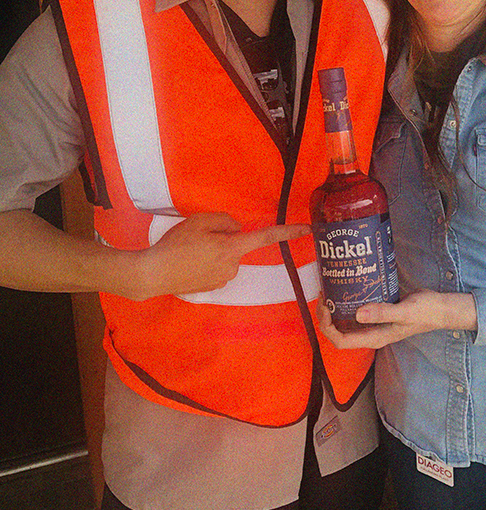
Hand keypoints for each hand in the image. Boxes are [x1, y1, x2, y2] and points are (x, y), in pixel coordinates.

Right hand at [131, 213, 308, 300]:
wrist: (154, 274)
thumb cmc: (176, 245)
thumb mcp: (199, 221)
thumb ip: (224, 221)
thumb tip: (236, 229)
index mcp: (232, 248)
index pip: (266, 237)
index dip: (288, 232)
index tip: (308, 229)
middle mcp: (233, 266)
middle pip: (237, 245)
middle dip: (223, 239)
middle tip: (196, 238)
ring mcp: (223, 280)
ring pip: (226, 257)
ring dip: (213, 252)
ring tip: (189, 252)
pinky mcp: (213, 288)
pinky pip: (217, 268)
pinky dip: (206, 264)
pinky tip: (189, 263)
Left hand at [317, 290, 476, 349]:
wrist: (440, 308)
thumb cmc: (425, 312)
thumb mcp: (405, 312)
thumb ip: (383, 313)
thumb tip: (358, 314)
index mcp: (374, 338)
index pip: (340, 340)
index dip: (328, 326)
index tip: (326, 306)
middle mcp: (370, 333)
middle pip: (338, 331)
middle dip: (326, 315)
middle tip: (324, 292)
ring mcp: (373, 324)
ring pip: (345, 321)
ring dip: (334, 308)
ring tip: (330, 287)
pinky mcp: (377, 313)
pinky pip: (355, 310)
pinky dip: (347, 301)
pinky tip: (346, 285)